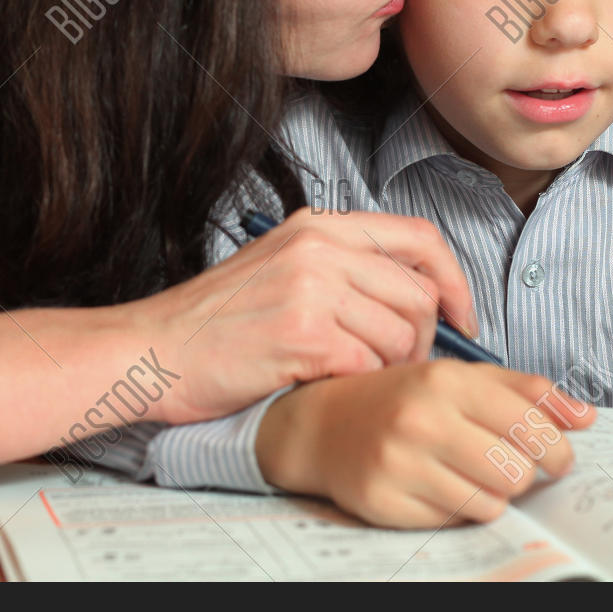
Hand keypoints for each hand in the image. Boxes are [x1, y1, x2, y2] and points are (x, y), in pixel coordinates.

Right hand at [137, 211, 479, 424]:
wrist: (151, 351)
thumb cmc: (213, 324)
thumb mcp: (281, 268)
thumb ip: (344, 270)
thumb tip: (420, 297)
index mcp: (318, 226)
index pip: (420, 239)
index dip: (454, 282)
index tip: (461, 318)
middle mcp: (319, 247)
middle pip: (419, 293)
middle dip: (425, 339)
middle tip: (402, 364)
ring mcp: (311, 288)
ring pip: (401, 334)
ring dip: (388, 368)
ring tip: (352, 375)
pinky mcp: (302, 334)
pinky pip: (368, 365)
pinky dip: (358, 385)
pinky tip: (325, 383)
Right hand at [255, 361, 596, 527]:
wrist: (322, 424)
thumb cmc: (401, 399)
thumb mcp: (461, 378)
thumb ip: (525, 392)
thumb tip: (586, 417)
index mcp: (447, 380)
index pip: (531, 423)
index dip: (558, 449)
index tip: (558, 458)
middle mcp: (422, 419)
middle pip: (516, 471)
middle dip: (522, 475)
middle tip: (510, 467)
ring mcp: (400, 463)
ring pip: (489, 503)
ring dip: (491, 494)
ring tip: (470, 474)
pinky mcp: (384, 501)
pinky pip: (453, 521)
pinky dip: (457, 509)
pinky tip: (439, 486)